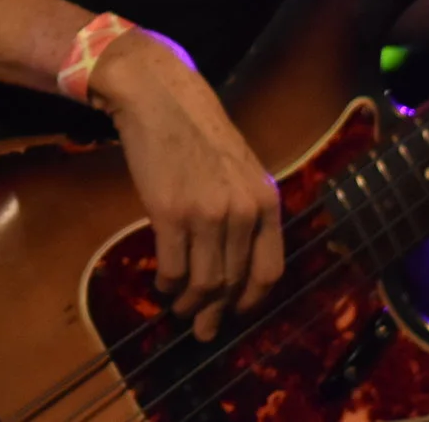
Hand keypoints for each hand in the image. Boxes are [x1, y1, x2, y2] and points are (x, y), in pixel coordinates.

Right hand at [90, 31, 283, 341]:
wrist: (159, 97)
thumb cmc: (197, 131)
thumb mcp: (239, 169)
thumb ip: (245, 210)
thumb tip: (235, 260)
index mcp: (267, 201)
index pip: (269, 270)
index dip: (251, 301)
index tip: (237, 314)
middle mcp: (243, 211)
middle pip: (233, 282)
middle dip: (217, 313)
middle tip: (204, 331)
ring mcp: (207, 213)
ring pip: (204, 282)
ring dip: (190, 305)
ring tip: (180, 311)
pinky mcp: (170, 213)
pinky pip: (173, 267)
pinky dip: (168, 285)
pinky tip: (164, 286)